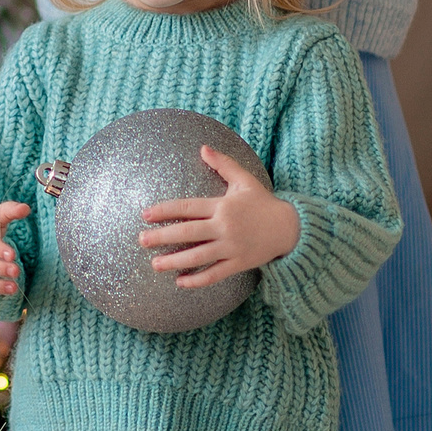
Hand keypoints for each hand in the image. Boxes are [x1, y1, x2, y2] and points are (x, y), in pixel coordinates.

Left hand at [138, 147, 298, 287]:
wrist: (289, 227)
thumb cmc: (262, 202)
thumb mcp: (244, 180)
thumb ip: (223, 164)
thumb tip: (203, 148)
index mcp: (222, 206)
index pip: (188, 208)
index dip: (165, 210)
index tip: (145, 214)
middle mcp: (224, 227)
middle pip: (188, 233)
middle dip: (162, 237)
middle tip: (141, 240)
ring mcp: (231, 247)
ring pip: (198, 256)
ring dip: (175, 262)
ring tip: (155, 264)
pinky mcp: (238, 263)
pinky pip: (215, 274)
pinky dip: (198, 280)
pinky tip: (180, 282)